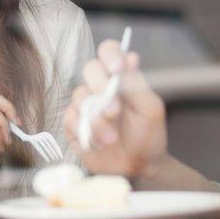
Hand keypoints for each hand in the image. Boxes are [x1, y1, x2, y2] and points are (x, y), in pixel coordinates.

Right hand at [62, 39, 169, 180]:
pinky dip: (86, 133)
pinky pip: (70, 119)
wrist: (139, 167)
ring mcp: (85, 105)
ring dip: (97, 120)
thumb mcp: (150, 109)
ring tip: (112, 138)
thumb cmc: (148, 134)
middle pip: (89, 69)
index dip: (110, 54)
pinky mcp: (73, 124)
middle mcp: (100, 86)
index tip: (117, 67)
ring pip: (79, 97)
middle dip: (100, 87)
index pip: (109, 51)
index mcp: (121, 77)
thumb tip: (129, 58)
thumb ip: (137, 84)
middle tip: (114, 110)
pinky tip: (100, 144)